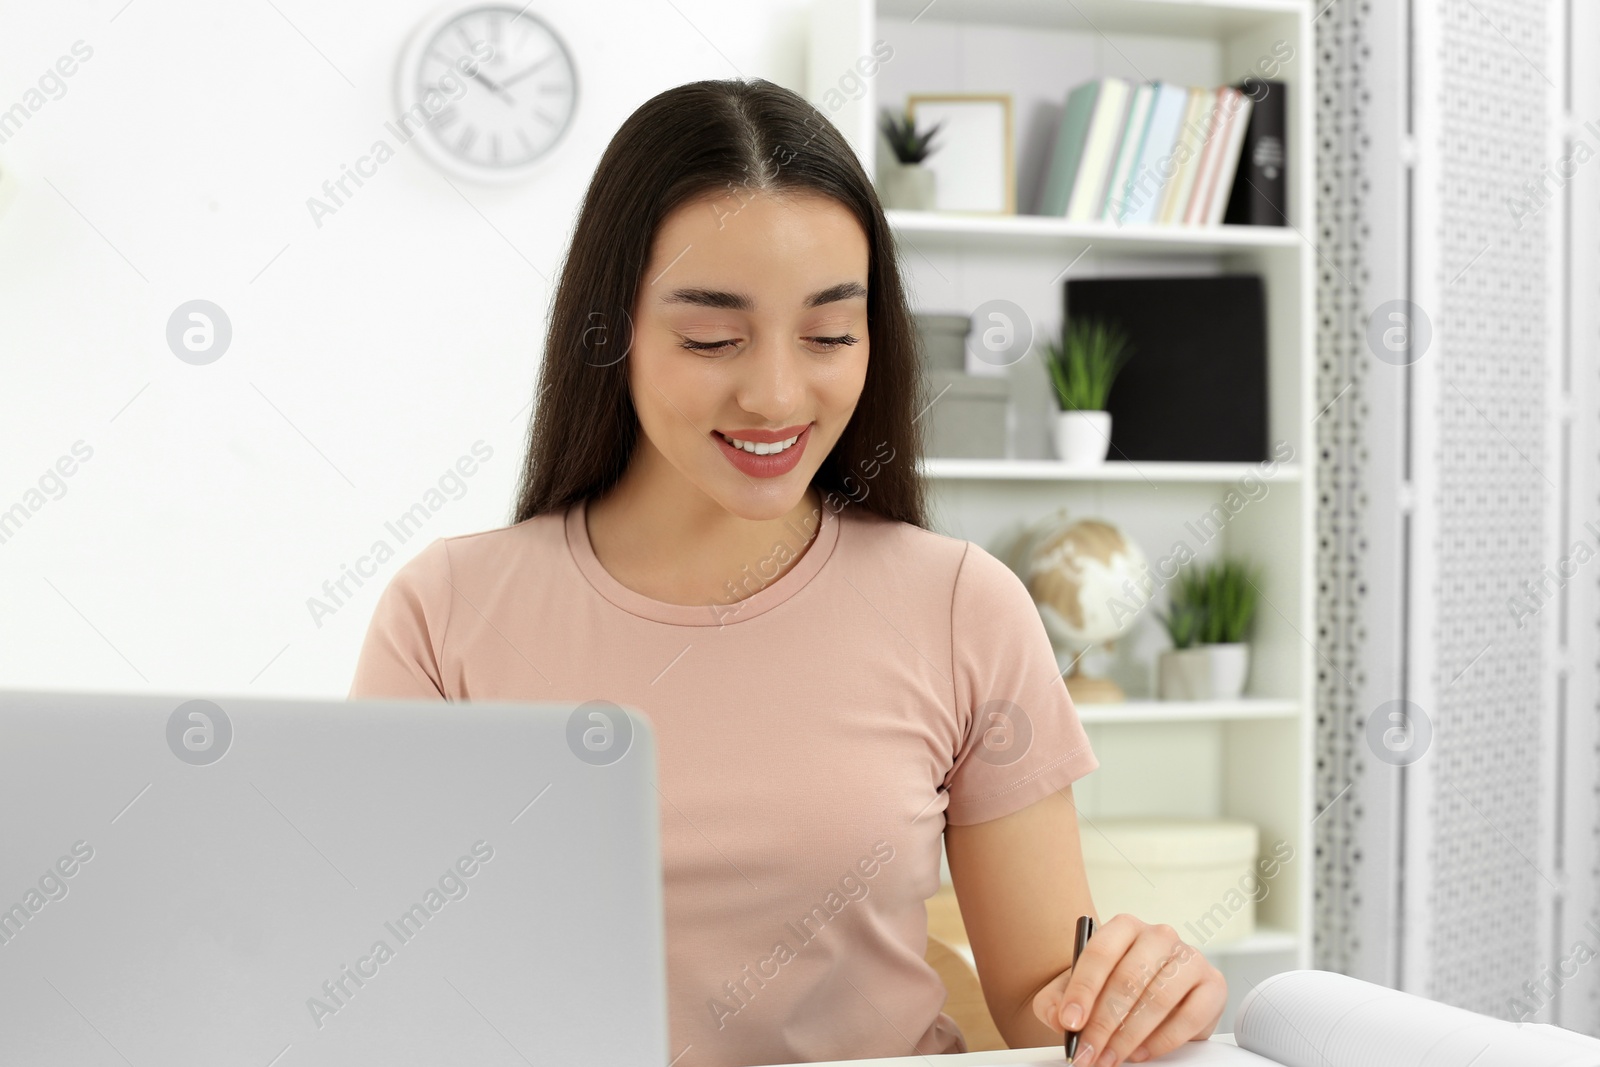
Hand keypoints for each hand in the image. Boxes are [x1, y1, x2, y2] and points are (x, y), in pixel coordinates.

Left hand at [1031, 913, 1226, 1065]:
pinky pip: (1189, 1017)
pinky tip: (1141, 1052)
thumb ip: (1056, 1002)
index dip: (1083, 990)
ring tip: (1111, 1057)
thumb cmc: (1107, 987)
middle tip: (1088, 1052)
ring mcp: (1190, 958)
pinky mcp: (1213, 985)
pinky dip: (1162, 1041)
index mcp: (1124, 927)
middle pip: (1129, 979)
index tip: (1070, 1022)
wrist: (1140, 994)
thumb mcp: (1073, 991)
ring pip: (1158, 999)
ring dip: (1130, 1036)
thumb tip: (1060, 1019)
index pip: (1100, 953)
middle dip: (1104, 1023)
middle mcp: (1159, 936)